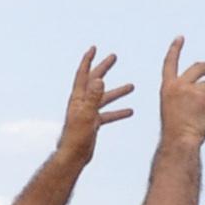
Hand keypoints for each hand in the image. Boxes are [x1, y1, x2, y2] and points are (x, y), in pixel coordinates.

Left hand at [52, 46, 134, 166]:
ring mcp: (88, 113)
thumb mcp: (87, 115)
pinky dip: (118, 111)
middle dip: (104, 68)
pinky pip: (108, 114)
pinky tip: (130, 111)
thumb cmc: (76, 137)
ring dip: (117, 91)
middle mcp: (82, 102)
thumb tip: (100, 79)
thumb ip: (93, 97)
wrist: (73, 156)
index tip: (94, 48)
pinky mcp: (93, 123)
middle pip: (95, 81)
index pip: (83, 74)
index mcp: (78, 98)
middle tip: (114, 57)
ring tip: (131, 86)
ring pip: (104, 98)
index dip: (88, 60)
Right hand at [155, 36, 204, 148]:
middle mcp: (179, 85)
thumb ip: (185, 97)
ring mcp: (192, 90)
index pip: (169, 64)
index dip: (174, 49)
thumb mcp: (175, 109)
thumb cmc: (176, 132)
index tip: (179, 38)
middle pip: (199, 67)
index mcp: (167, 88)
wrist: (179, 141)